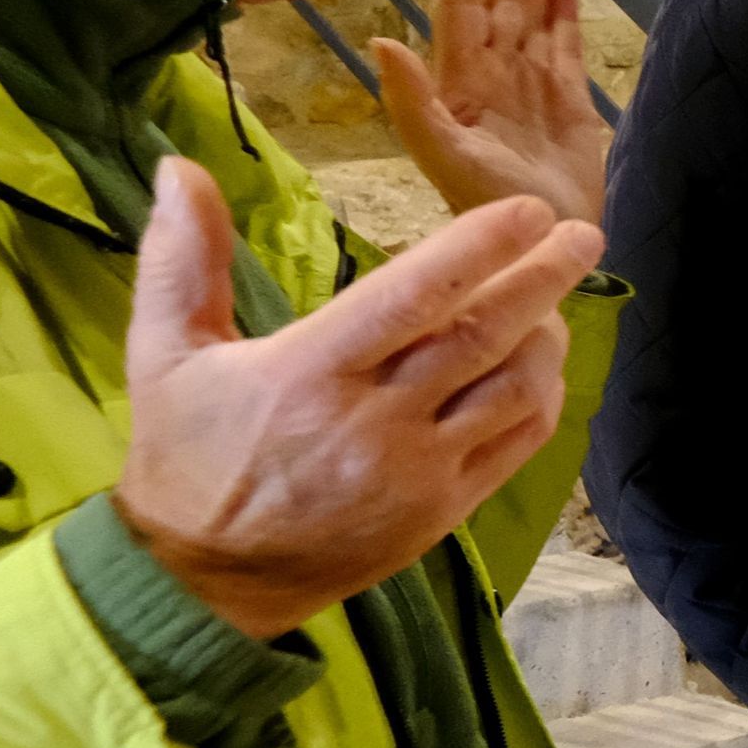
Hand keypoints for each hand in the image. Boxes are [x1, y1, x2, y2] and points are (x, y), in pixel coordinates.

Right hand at [112, 159, 604, 639]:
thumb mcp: (164, 353)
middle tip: (583, 235)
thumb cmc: (185, 456)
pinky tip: (543, 368)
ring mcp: (419, 472)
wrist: (203, 581)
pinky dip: (542, 400)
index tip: (527, 209)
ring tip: (555, 299)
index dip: (479, 246)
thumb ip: (181, 259)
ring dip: (547, 339)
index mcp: (312, 371)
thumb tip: (180, 165)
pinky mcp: (443, 513)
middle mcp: (376, 420)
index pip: (415, 294)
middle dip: (543, 277)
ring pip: (514, 392)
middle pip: (484, 335)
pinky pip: (516, 447)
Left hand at [367, 0, 605, 229]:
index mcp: (458, 84)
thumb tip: (380, 39)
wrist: (547, 253)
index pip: (460, 10)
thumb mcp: (445, 159)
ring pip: (530, 16)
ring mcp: (531, 88)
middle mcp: (492, 77)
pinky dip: (564, 15)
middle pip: (497, 3)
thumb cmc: (490, 211)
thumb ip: (412, 102)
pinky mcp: (569, 104)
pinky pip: (564, 47)